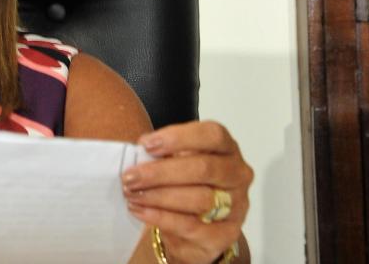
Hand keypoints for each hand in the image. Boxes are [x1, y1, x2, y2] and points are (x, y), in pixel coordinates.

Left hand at [121, 121, 252, 263]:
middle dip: (161, 172)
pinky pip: (192, 226)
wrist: (195, 228)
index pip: (213, 135)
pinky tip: (140, 211)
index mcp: (226, 148)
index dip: (179, 137)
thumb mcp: (175, 162)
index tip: (146, 144)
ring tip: (132, 195)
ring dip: (159, 196)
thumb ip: (162, 154)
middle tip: (130, 176)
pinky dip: (161, 218)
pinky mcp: (226, 234)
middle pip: (204, 168)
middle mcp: (237, 174)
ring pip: (199, 199)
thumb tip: (138, 152)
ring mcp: (237, 206)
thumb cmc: (184, 184)